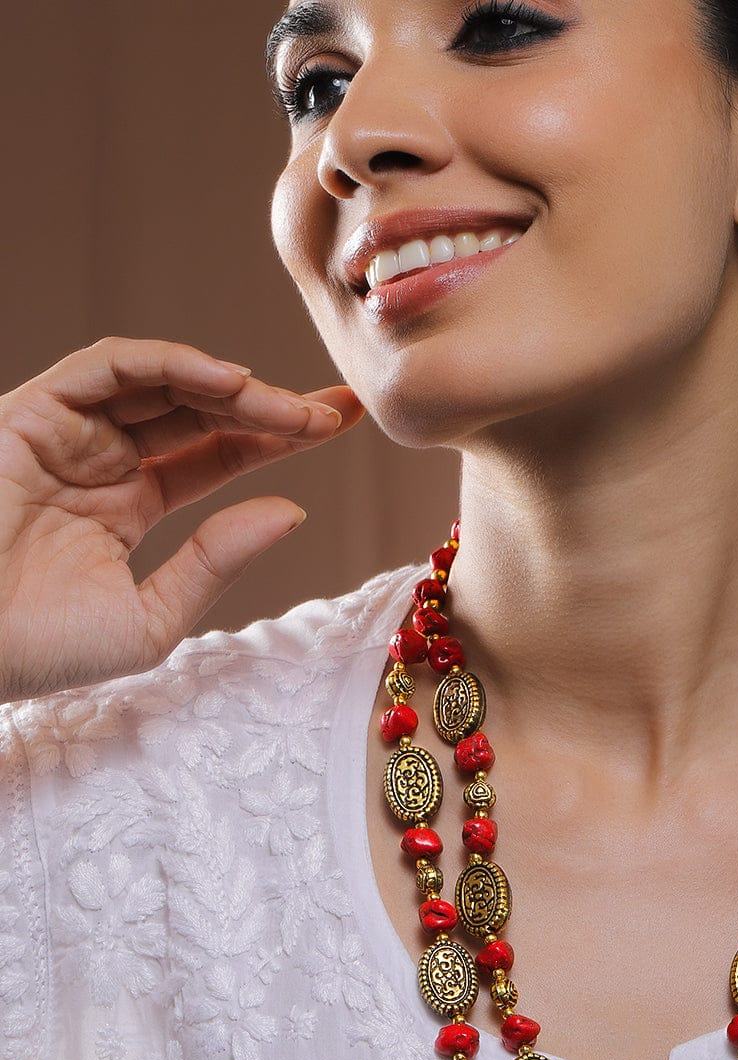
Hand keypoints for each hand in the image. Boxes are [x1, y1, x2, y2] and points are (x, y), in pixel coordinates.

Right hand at [0, 335, 364, 703]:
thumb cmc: (40, 652)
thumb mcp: (152, 615)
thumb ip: (217, 559)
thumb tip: (293, 508)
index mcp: (127, 507)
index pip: (216, 455)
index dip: (277, 439)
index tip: (340, 424)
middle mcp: (99, 462)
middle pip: (199, 412)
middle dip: (271, 405)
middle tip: (335, 409)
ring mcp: (65, 435)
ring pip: (162, 383)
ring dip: (232, 387)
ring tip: (290, 410)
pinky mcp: (29, 414)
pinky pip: (106, 368)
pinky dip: (169, 363)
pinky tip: (228, 381)